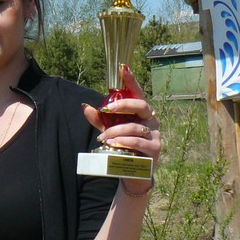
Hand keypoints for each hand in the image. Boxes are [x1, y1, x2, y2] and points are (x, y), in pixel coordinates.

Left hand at [81, 65, 160, 194]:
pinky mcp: (155, 149)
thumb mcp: (109, 131)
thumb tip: (85, 106)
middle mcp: (151, 120)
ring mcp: (155, 134)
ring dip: (115, 131)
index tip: (123, 67)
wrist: (132, 173)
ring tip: (103, 138)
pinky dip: (123, 142)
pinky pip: (138, 142)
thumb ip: (99, 119)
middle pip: (141, 105)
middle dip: (122, 105)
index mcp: (141, 113)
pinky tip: (113, 143)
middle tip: (106, 109)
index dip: (131, 80)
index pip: (137, 93)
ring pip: (135, 127)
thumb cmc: (122, 147)